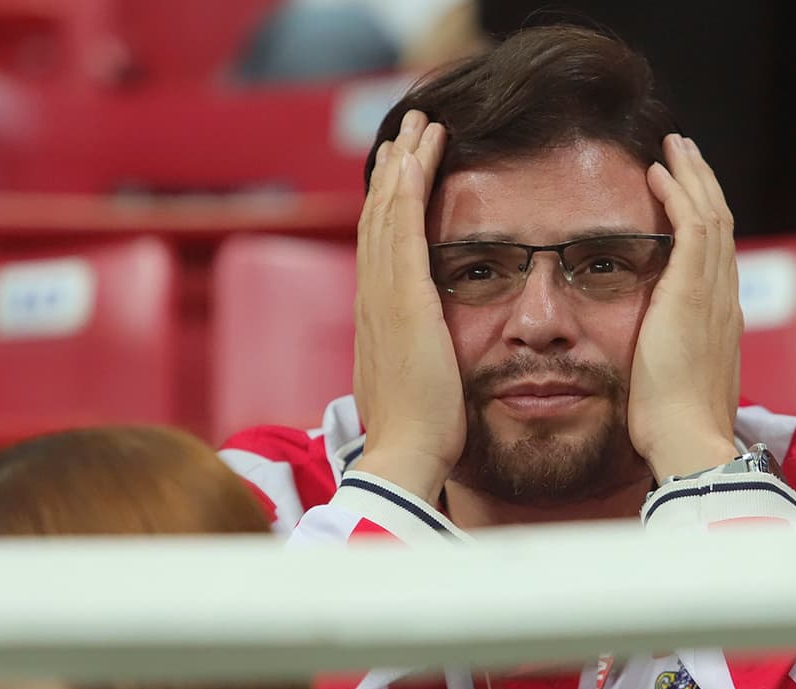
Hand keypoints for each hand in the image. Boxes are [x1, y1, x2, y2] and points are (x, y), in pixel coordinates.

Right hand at [352, 110, 464, 503]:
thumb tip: (423, 349)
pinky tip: (419, 157)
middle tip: (406, 129)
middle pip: (377, 217)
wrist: (405, 456)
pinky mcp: (405, 301)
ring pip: (387, 213)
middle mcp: (372, 298)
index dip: (387, 203)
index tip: (400, 170)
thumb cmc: (417, 432)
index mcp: (376, 317)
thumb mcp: (414, 382)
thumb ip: (416, 355)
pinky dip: (409, 188)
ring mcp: (384, 297)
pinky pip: (404, 229)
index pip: (379, 245)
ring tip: (417, 126)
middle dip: (393, 169)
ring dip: (402, 164)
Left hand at [629, 134, 742, 478]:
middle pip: (721, 223)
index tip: (686, 192)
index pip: (717, 253)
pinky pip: (693, 228)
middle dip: (703, 183)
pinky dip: (678, 195)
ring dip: (692, 176)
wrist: (689, 440)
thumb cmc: (675, 423)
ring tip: (674, 147)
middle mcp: (726, 298)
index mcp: (722, 318)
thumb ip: (669, 352)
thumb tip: (651, 347)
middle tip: (684, 152)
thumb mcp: (674, 378)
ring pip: (712, 215)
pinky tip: (658, 174)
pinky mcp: (694, 293)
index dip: (703, 215)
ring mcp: (715, 293)